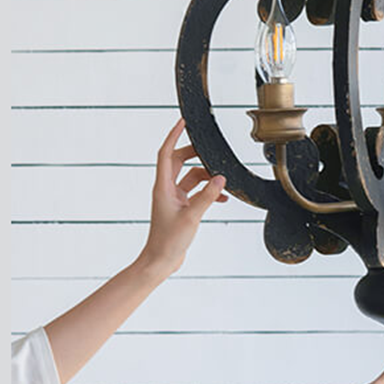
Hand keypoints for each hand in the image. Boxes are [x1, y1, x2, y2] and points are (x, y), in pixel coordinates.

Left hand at [137, 119, 227, 278]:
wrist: (161, 261)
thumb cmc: (169, 241)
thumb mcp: (192, 217)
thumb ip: (207, 196)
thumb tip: (221, 178)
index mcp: (163, 187)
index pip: (166, 154)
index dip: (173, 135)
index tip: (183, 121)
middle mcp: (166, 189)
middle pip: (180, 161)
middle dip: (196, 154)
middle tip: (211, 149)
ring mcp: (174, 198)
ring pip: (191, 177)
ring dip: (207, 177)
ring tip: (223, 180)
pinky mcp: (181, 208)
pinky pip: (196, 192)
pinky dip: (208, 191)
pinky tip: (222, 198)